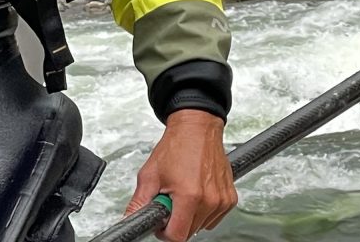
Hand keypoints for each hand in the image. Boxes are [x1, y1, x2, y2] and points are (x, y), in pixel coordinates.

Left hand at [125, 110, 236, 241]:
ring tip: (183, 191)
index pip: (177, 237)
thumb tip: (129, 219)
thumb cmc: (176, 145)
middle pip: (189, 232)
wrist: (196, 127)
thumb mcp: (150, 173)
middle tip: (170, 198)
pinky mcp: (230, 199)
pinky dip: (203, 210)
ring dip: (190, 215)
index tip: (160, 222)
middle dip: (176, 220)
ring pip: (201, 225)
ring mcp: (221, 200)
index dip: (164, 232)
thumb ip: (139, 202)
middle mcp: (209, 200)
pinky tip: (196, 191)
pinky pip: (213, 217)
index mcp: (189, 196)